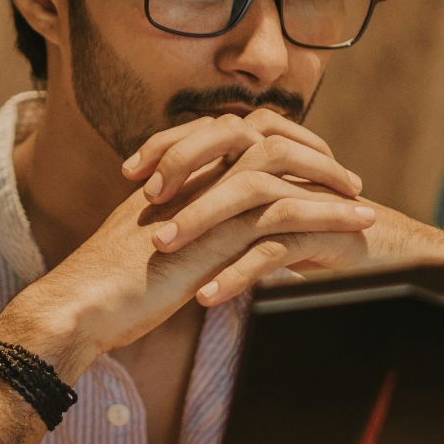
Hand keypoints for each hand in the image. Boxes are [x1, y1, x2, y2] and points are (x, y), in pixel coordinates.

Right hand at [0, 114, 377, 377]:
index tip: (312, 169)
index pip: (234, 136)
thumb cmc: (107, 291)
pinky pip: (280, 213)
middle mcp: (188, 178)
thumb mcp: (152, 252)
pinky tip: (355, 230)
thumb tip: (211, 244)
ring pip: (277, 170)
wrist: (79, 308)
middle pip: (262, 135)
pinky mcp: (212, 236)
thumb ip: (181, 235)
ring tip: (364, 207)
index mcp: (173, 176)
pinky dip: (325, 218)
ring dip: (328, 185)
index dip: (279, 146)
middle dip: (310, 153)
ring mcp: (200, 202)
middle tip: (348, 180)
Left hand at [123, 110, 443, 304]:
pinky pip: (274, 248)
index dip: (168, 145)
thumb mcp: (257, 213)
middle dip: (182, 172)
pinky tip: (207, 296)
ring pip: (248, 194)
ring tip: (165, 249)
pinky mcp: (321, 230)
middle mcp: (285, 165)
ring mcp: (303, 194)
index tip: (128, 174)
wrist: (377, 254)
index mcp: (264, 152)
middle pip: (227, 149)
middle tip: (142, 204)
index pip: (210, 132)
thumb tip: (164, 204)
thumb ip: (221, 196)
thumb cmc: (309, 233)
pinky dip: (237, 273)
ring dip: (203, 220)